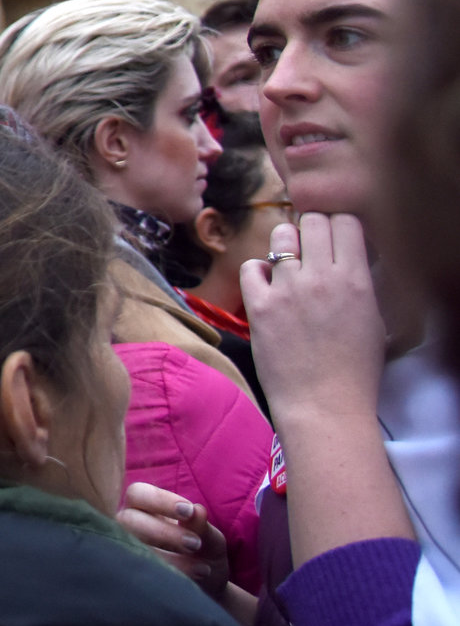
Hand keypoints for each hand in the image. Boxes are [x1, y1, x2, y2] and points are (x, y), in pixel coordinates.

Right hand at [117, 482, 230, 600]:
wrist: (206, 590)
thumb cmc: (203, 554)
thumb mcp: (210, 540)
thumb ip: (203, 527)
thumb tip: (198, 510)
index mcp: (143, 508)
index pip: (138, 494)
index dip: (159, 500)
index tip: (188, 511)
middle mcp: (127, 527)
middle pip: (127, 520)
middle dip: (162, 532)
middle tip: (194, 544)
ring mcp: (124, 551)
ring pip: (130, 548)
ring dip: (166, 557)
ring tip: (202, 569)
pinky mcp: (128, 575)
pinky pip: (137, 574)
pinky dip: (167, 577)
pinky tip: (192, 582)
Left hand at [243, 212, 384, 425]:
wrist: (323, 404)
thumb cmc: (355, 369)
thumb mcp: (374, 319)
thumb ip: (361, 282)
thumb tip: (348, 257)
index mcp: (356, 280)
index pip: (346, 221)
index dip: (340, 226)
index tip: (336, 238)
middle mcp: (321, 277)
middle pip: (313, 220)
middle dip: (314, 229)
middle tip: (313, 248)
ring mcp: (287, 289)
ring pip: (282, 236)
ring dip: (286, 244)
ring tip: (289, 264)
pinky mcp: (259, 304)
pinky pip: (251, 266)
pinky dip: (258, 271)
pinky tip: (267, 285)